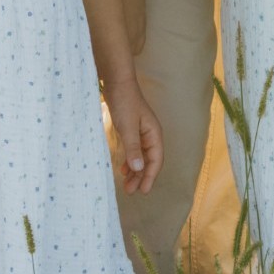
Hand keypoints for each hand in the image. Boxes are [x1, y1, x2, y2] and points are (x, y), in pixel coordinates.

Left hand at [104, 77, 162, 193]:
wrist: (117, 82)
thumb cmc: (124, 102)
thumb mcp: (128, 127)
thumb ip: (133, 148)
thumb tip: (138, 168)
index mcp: (154, 134)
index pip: (156, 160)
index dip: (150, 176)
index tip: (142, 191)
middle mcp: (150, 135)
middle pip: (149, 161)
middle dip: (141, 177)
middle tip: (130, 191)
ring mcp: (141, 133)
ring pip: (141, 157)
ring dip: (135, 171)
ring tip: (126, 185)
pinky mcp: (131, 130)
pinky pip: (134, 151)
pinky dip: (130, 161)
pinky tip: (123, 169)